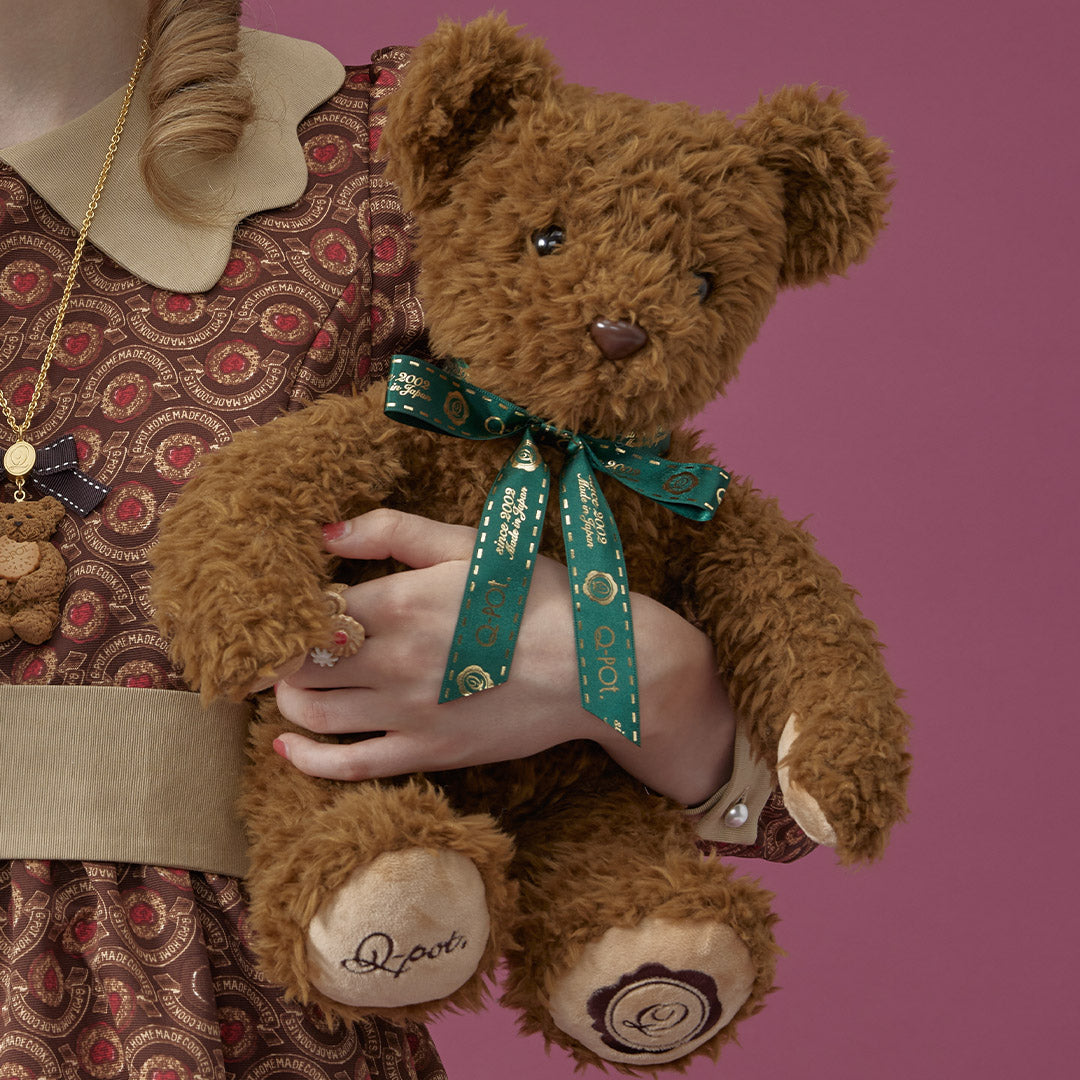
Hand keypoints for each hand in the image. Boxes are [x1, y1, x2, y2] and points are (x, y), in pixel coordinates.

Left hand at [272, 509, 734, 803]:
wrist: (595, 667)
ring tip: (289, 682)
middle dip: (277, 654)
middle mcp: (392, 663)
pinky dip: (305, 760)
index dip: (285, 609)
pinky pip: (347, 766)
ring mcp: (406, 715)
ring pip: (311, 715)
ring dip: (286, 699)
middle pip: (298, 665)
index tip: (280, 606)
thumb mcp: (470, 545)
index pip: (309, 611)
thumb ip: (392, 532)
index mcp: (401, 603)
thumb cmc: (537, 596)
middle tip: (274, 645)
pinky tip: (286, 748)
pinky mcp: (426, 753)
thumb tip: (324, 532)